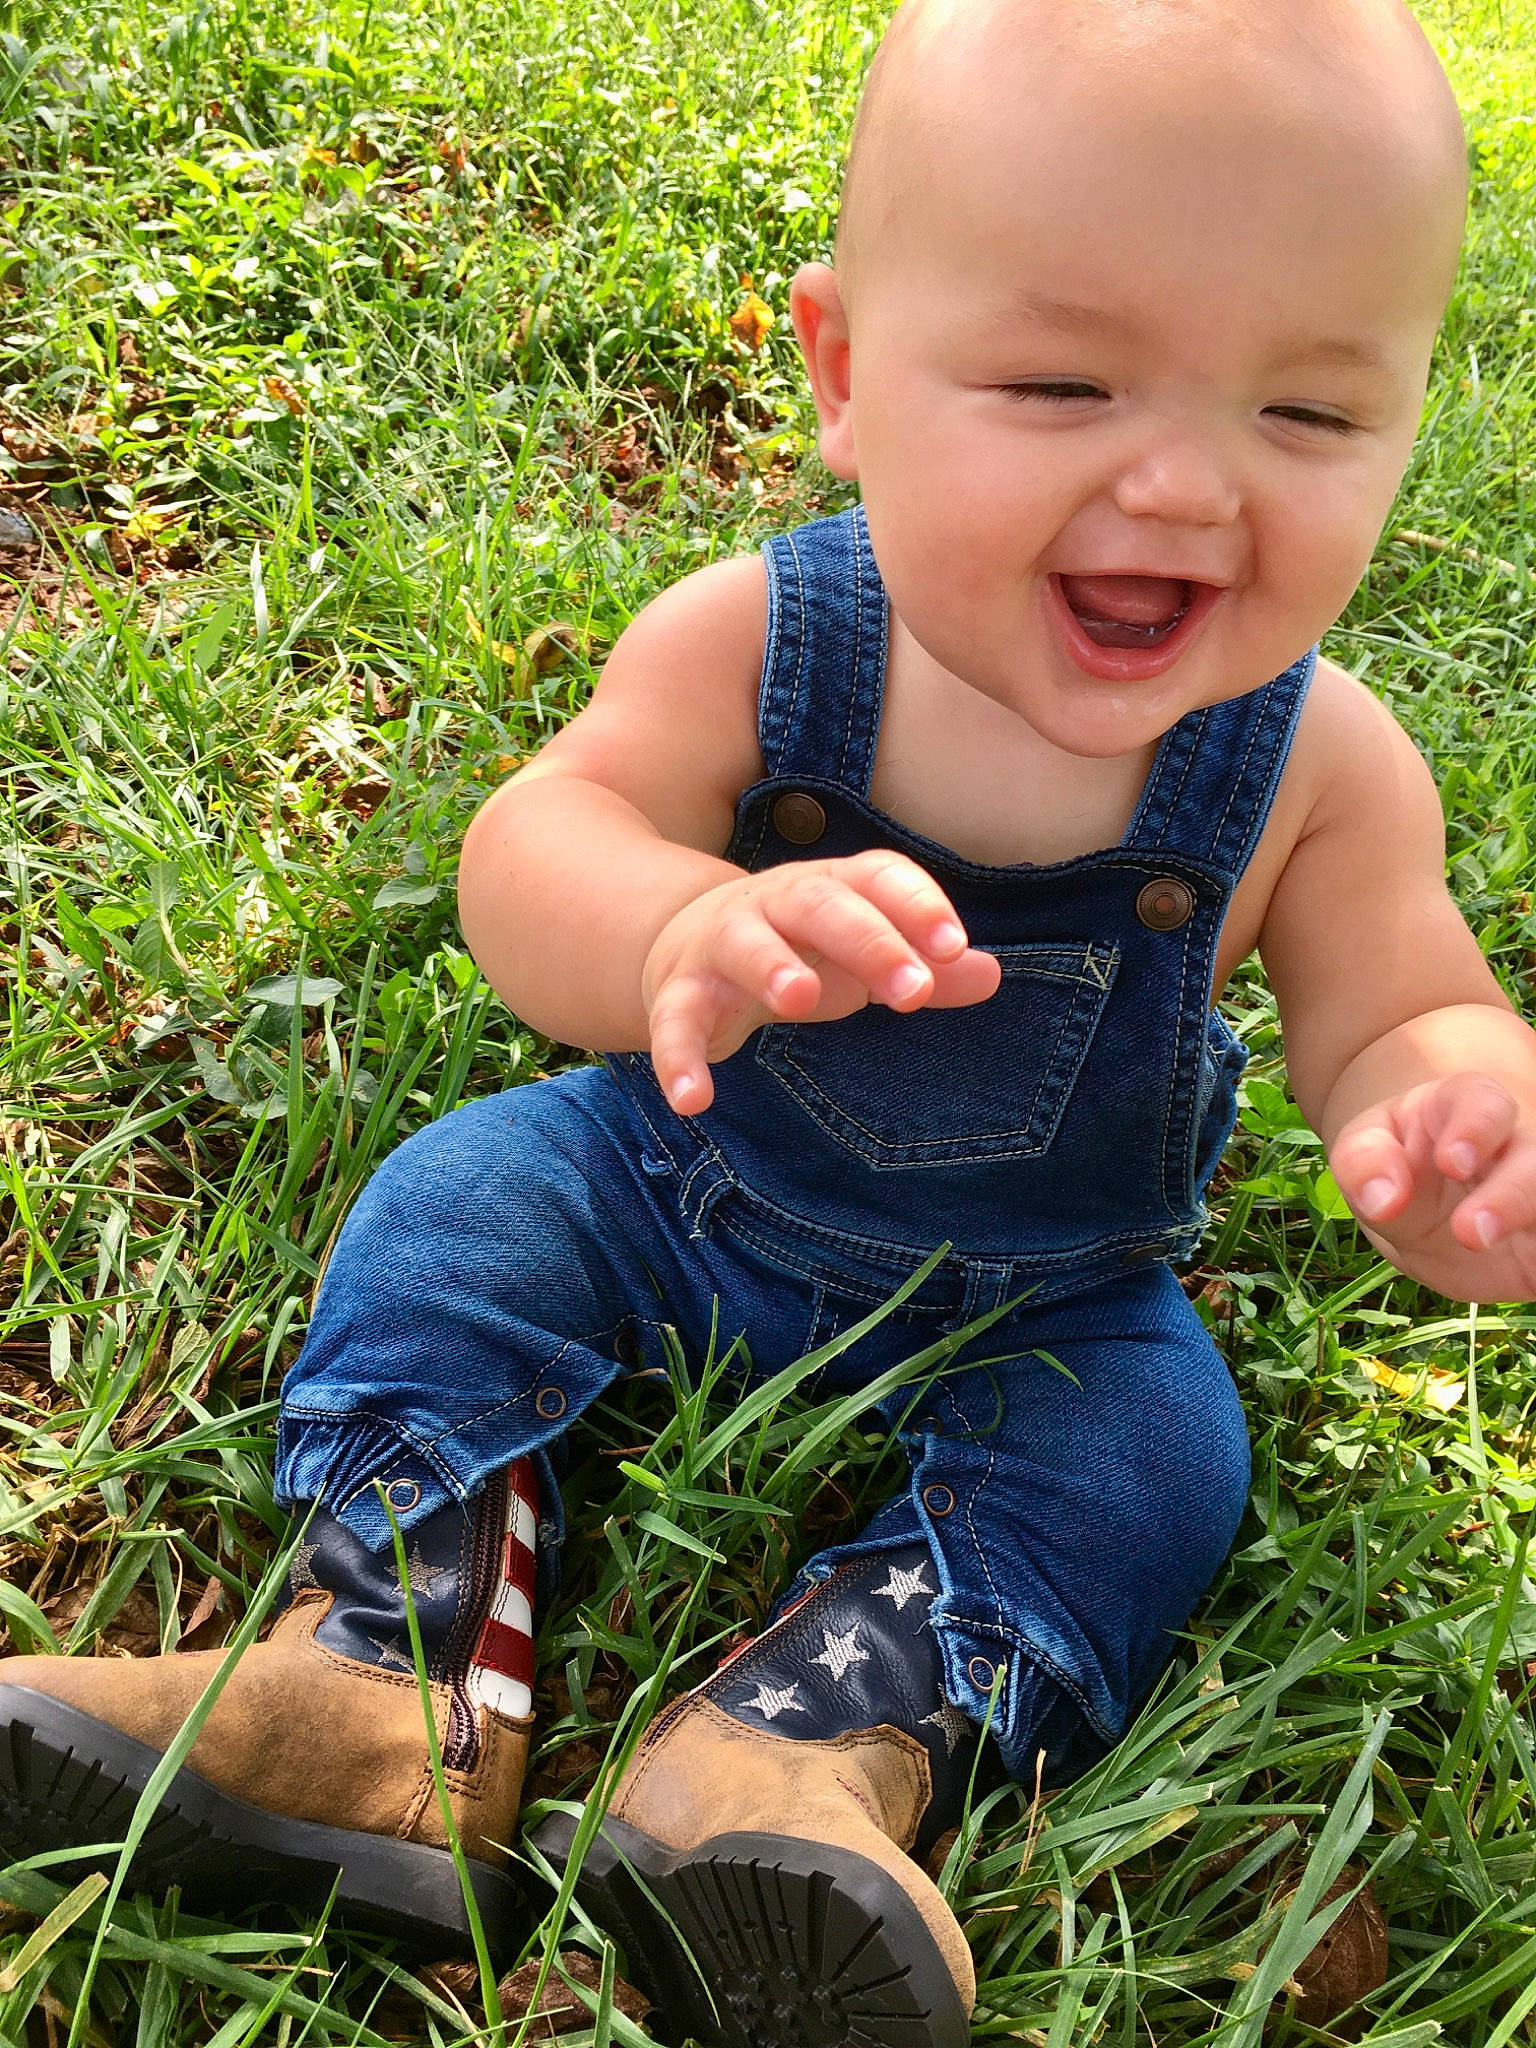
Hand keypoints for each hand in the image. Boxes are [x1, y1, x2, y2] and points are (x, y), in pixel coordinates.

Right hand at [642, 850, 1001, 1113]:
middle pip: (821, 904)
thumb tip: (990, 975)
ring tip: (799, 1000)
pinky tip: (694, 1102)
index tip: (953, 948)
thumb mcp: (863, 956)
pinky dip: (679, 1058)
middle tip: (912, 989)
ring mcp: (723, 943)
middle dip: (868, 940)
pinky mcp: (679, 991)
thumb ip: (921, 967)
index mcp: (833, 888)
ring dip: (771, 966)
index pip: (879, 878)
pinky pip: (676, 1020)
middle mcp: (776, 904)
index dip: (917, 906)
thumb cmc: (802, 949)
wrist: (689, 939)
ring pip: (744, 944)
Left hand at [1330, 1073, 1535, 1298]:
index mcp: (1465, 1107)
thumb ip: (1363, 1164)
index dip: (1475, 1129)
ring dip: (1529, 1220)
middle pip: (1533, 1156)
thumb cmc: (1395, 1164)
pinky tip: (1526, 1270)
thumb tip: (1382, 1199)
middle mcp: (1514, 1144)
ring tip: (1484, 1251)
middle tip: (1470, 1232)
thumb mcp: (1362, 1152)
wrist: (1422, 1207)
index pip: (1484, 1104)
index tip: (1452, 1162)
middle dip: (1510, 1194)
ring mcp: (1533, 1189)